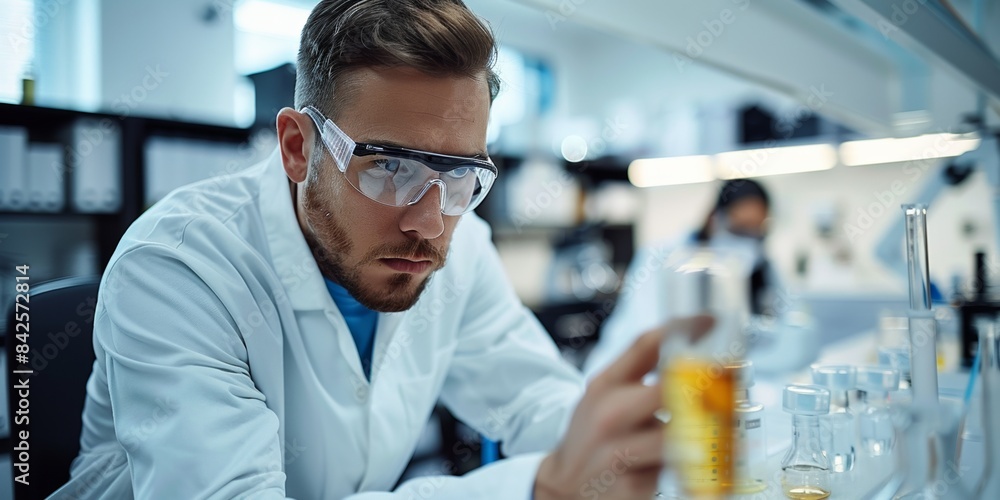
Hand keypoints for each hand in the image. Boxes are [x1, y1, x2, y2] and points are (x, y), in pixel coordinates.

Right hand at [533, 316, 714, 499]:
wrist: (564, 486)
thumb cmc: (592, 435)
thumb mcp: (603, 393)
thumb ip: (639, 369)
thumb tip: (687, 341)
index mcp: (605, 385)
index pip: (646, 345)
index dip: (684, 327)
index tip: (712, 319)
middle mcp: (610, 415)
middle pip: (669, 388)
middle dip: (706, 381)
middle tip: (733, 374)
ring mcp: (619, 453)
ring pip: (677, 435)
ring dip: (705, 430)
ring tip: (725, 425)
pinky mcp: (632, 487)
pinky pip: (675, 471)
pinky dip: (691, 464)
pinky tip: (698, 460)